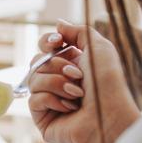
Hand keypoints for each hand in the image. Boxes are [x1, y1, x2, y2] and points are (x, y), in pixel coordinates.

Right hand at [28, 20, 139, 142]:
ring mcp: (48, 100)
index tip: (57, 42)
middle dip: (56, 66)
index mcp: (70, 65)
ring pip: (33, 79)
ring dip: (57, 84)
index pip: (45, 48)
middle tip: (77, 75)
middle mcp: (58, 82)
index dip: (47, 42)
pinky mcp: (42, 117)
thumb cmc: (108, 84)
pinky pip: (33, 99)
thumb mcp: (99, 48)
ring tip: (77, 94)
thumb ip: (79, 32)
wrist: (108, 116)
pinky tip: (69, 108)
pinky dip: (52, 100)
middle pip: (36, 62)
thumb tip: (58, 25)